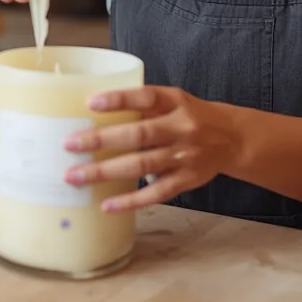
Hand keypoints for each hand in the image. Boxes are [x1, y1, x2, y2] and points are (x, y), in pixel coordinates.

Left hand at [62, 86, 239, 212]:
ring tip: (75, 176)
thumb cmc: (189, 115)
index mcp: (175, 101)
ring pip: (142, 165)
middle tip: (70, 144)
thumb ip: (142, 105)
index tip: (90, 103)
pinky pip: (155, 193)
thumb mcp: (173, 100)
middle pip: (139, 135)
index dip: (119, 99)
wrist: (231, 138)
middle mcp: (181, 128)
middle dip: (101, 141)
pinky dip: (130, 201)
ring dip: (106, 172)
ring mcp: (184, 156)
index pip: (145, 97)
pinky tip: (106, 204)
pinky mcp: (186, 180)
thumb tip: (93, 112)